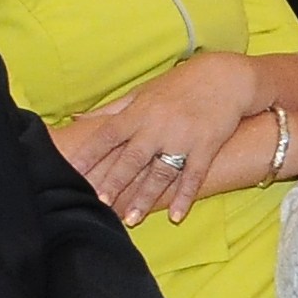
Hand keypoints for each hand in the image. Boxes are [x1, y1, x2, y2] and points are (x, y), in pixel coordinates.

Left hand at [57, 52, 266, 224]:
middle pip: (132, 158)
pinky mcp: (207, 146)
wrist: (225, 77)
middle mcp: (157, 126)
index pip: (107, 136)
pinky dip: (185, 197)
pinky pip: (194, 176)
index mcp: (139, 112)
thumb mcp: (143, 92)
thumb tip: (76, 119)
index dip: (89, 155)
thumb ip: (111, 110)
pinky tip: (176, 216)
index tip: (72, 173)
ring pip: (160, 172)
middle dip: (115, 181)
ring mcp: (183, 137)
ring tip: (132, 220)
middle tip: (100, 203)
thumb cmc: (179, 86)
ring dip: (146, 197)